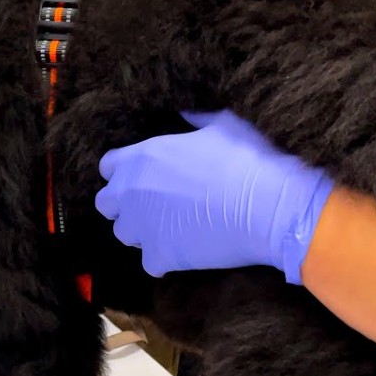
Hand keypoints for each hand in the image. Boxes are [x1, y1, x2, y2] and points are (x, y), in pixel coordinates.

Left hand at [96, 110, 333, 283]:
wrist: (268, 206)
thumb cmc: (247, 159)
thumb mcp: (221, 125)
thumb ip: (194, 120)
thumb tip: (186, 112)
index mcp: (141, 157)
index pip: (108, 166)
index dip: (124, 173)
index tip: (144, 177)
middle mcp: (131, 192)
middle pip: (107, 203)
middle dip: (125, 205)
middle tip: (153, 206)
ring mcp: (141, 227)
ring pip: (124, 234)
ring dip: (142, 232)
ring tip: (171, 228)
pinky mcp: (158, 257)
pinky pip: (149, 263)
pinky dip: (164, 260)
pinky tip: (186, 250)